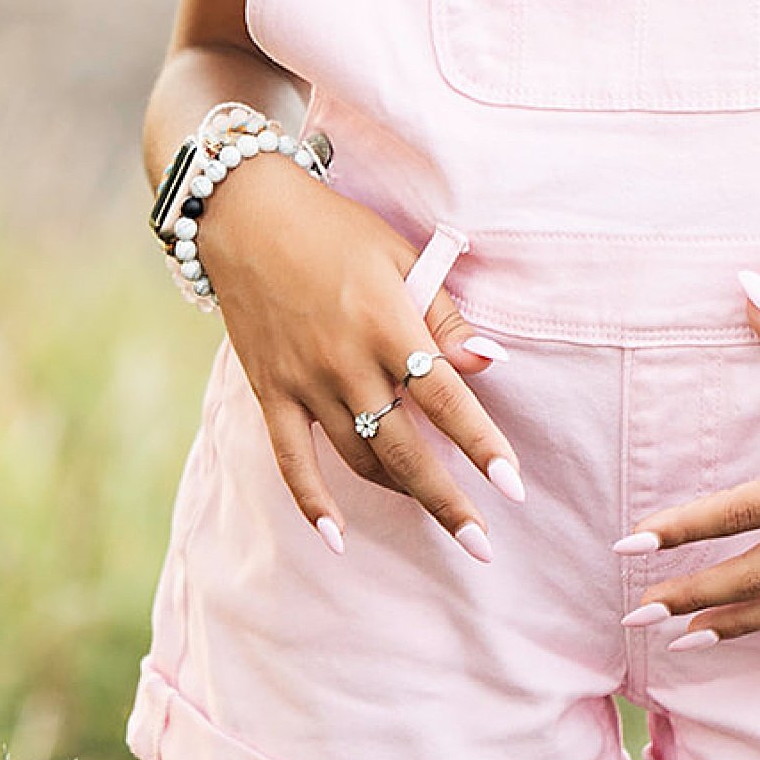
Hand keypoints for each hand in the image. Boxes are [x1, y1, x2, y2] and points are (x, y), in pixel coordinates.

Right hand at [198, 152, 523, 562]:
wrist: (247, 215)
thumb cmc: (335, 231)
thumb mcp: (400, 256)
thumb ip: (445, 316)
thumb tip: (491, 361)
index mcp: (387, 322)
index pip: (445, 397)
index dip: (481, 444)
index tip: (512, 485)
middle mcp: (347, 361)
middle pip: (406, 447)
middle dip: (446, 500)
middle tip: (481, 544)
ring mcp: (305, 382)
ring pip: (359, 457)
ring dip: (401, 492)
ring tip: (435, 510)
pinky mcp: (270, 392)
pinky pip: (291, 460)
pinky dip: (313, 502)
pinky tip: (337, 538)